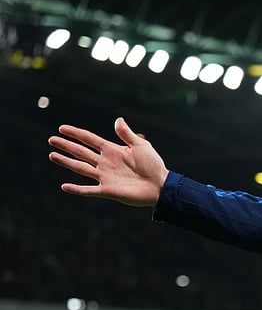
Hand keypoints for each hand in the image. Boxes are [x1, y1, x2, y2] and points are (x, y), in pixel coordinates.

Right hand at [48, 117, 168, 206]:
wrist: (161, 186)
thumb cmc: (153, 165)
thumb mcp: (141, 146)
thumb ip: (127, 134)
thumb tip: (117, 119)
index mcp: (112, 150)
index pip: (89, 139)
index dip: (76, 133)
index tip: (62, 128)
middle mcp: (105, 162)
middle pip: (81, 152)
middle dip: (66, 146)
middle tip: (51, 140)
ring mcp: (105, 176)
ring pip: (80, 168)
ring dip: (66, 162)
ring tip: (52, 155)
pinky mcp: (108, 190)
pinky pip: (89, 190)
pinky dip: (77, 189)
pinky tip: (64, 186)